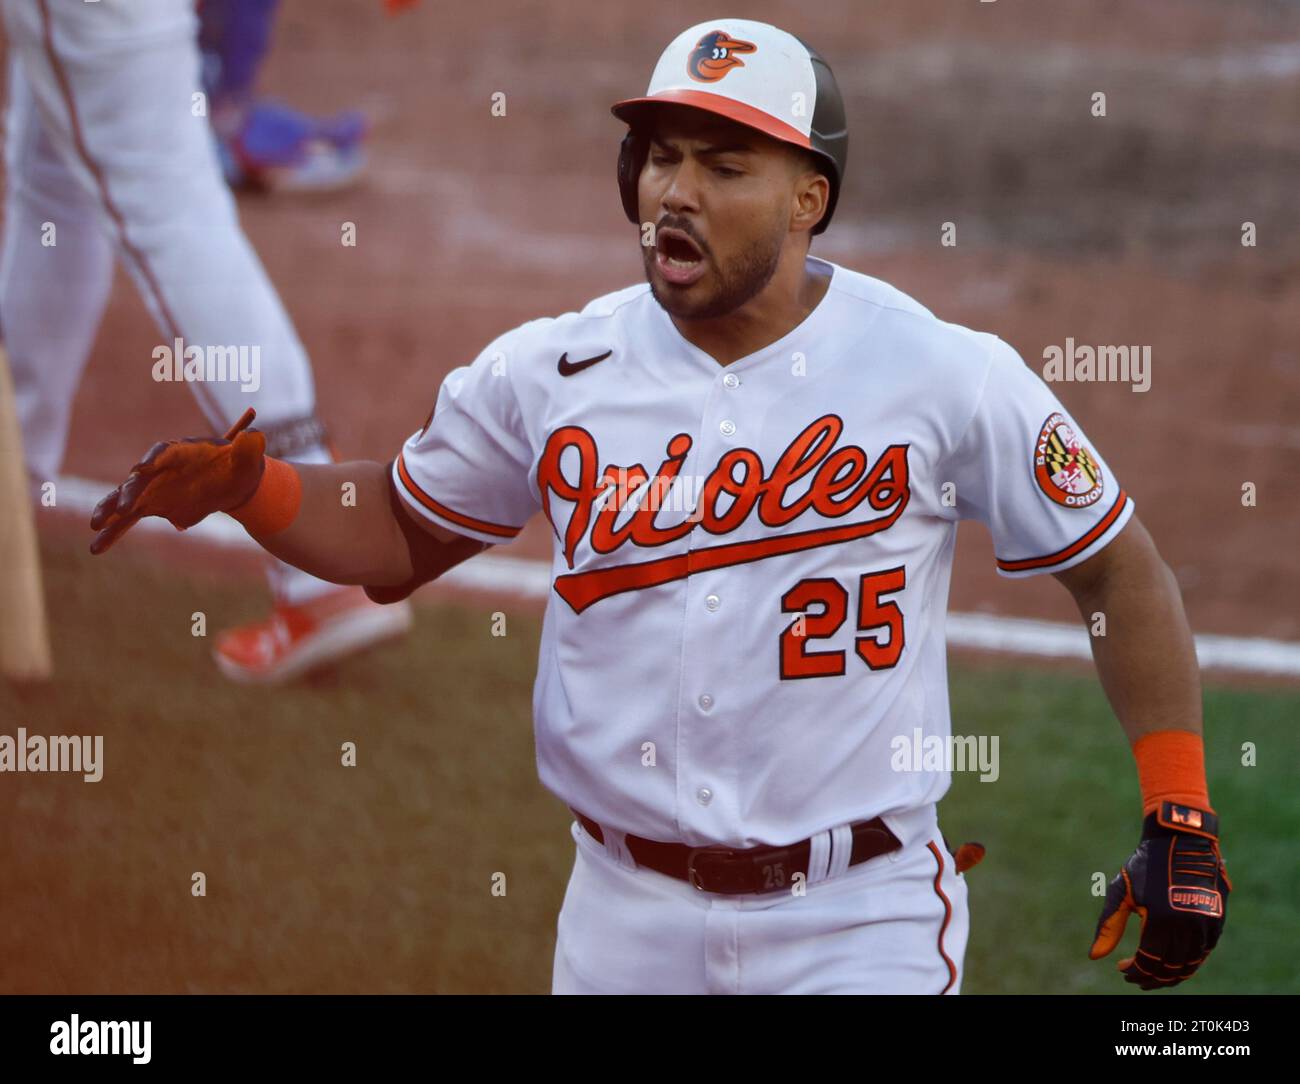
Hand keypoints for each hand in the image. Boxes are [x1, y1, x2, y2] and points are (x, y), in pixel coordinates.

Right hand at [89, 430, 266, 554]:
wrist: (234, 481)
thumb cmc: (240, 464)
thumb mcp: (249, 455)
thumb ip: (250, 446)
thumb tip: (256, 435)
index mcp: (181, 452)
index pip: (163, 452)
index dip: (153, 459)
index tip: (144, 468)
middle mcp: (161, 470)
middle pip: (139, 479)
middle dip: (129, 491)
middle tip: (123, 506)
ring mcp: (154, 489)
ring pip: (125, 499)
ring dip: (109, 511)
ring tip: (95, 526)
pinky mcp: (153, 506)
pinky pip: (128, 520)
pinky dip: (113, 532)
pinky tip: (97, 548)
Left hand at [1090, 802, 1230, 988]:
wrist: (1181, 840)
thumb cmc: (1145, 864)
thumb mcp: (1121, 891)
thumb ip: (1108, 925)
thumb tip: (1094, 956)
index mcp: (1160, 920)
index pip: (1148, 962)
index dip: (1135, 972)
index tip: (1122, 970)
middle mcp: (1186, 926)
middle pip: (1170, 969)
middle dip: (1152, 978)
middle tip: (1137, 978)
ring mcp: (1205, 924)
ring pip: (1190, 964)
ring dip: (1172, 975)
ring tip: (1155, 974)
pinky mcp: (1217, 920)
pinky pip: (1204, 951)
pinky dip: (1190, 961)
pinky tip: (1174, 960)